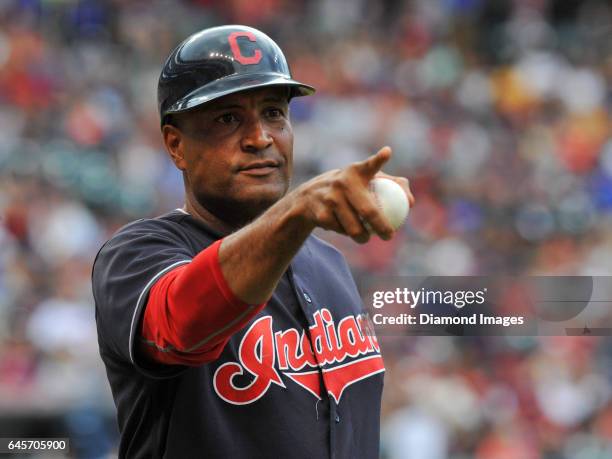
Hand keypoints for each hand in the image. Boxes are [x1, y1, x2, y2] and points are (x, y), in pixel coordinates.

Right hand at [291, 146, 413, 243]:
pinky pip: (342, 231)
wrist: (310, 197)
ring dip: (363, 237)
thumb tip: (411, 203)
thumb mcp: (367, 181)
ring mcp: (330, 198)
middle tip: (389, 236)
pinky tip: (343, 228)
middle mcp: (342, 182)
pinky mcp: (321, 214)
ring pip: (354, 228)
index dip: (378, 159)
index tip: (386, 153)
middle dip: (382, 226)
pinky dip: (346, 234)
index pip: (369, 165)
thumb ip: (394, 186)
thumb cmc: (350, 188)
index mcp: (356, 171)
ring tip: (366, 237)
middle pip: (368, 210)